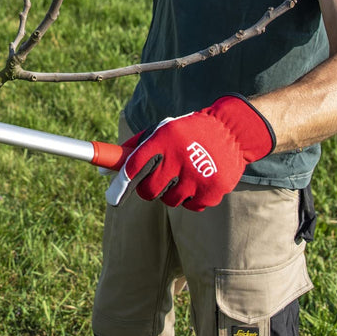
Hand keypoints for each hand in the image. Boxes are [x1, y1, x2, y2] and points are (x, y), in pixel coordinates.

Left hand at [105, 95, 274, 210]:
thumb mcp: (162, 129)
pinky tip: (199, 181)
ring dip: (172, 193)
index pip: (134, 166)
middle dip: (148, 190)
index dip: (122, 183)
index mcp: (164, 138)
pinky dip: (192, 198)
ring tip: (183, 176)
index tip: (113, 196)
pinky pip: (192, 206)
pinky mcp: (213, 190)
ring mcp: (197, 176)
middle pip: (149, 191)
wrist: (232, 131)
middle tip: (156, 182)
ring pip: (170, 201)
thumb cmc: (188, 132)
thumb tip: (104, 168)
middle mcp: (179, 157)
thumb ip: (134, 147)